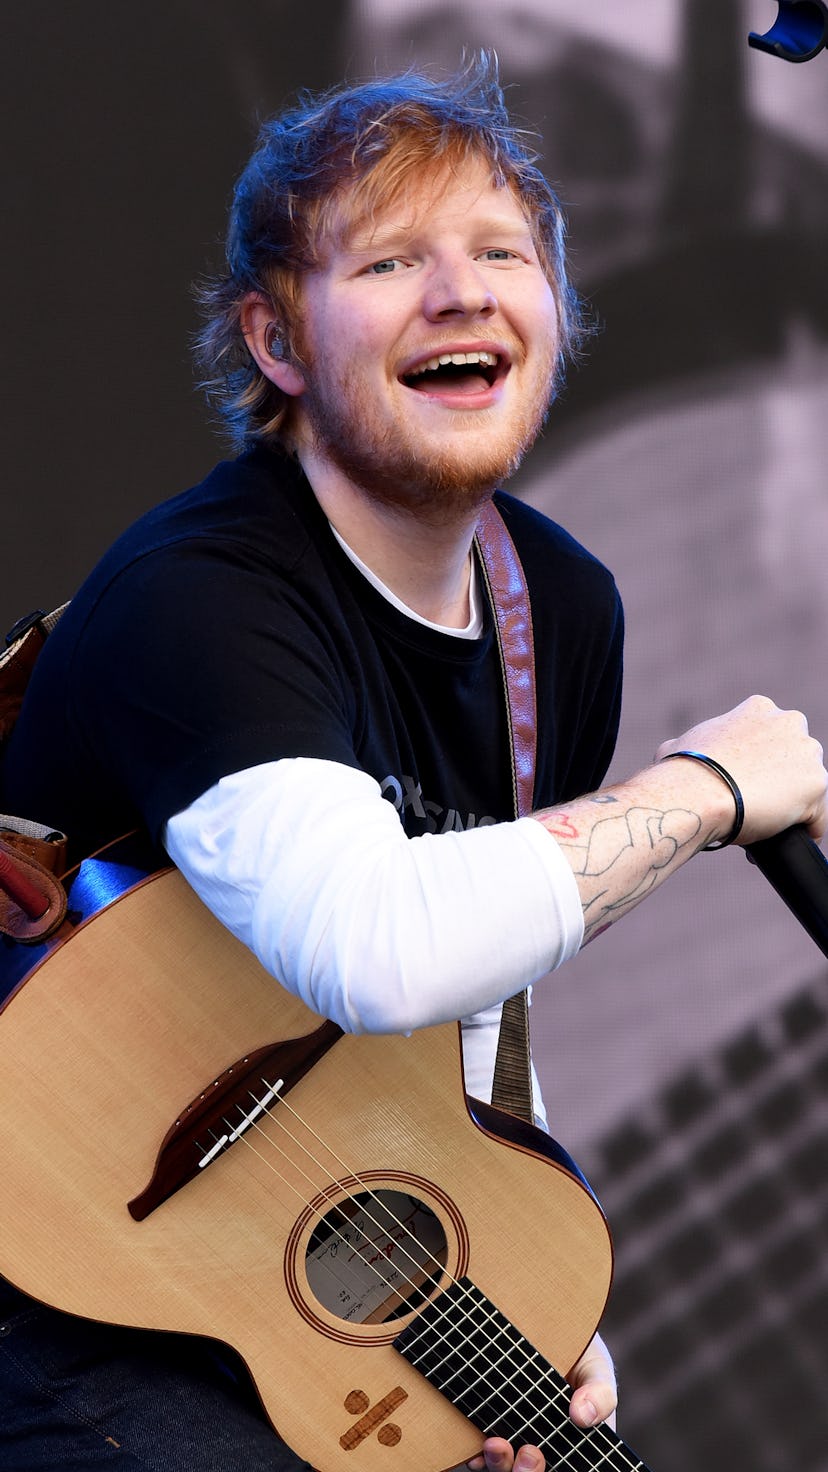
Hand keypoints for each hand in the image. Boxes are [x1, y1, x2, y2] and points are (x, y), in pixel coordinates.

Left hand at [465, 1332, 615, 1471]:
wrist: (546, 1329)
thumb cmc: (579, 1354)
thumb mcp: (596, 1370)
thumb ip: (600, 1393)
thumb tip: (582, 1415)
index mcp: (573, 1445)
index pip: (567, 1468)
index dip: (550, 1471)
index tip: (540, 1456)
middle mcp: (543, 1449)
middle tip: (530, 1454)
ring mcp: (515, 1440)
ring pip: (505, 1470)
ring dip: (499, 1465)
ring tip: (495, 1445)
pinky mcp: (490, 1428)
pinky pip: (480, 1457)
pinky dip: (476, 1458)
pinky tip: (474, 1450)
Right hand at [657, 695, 826, 844]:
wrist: (697, 794)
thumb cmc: (682, 771)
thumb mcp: (680, 745)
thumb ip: (693, 744)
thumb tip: (672, 751)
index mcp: (759, 709)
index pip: (773, 738)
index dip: (761, 762)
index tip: (747, 782)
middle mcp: (789, 723)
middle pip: (796, 759)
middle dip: (782, 780)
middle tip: (757, 804)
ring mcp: (807, 753)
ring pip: (810, 788)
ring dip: (795, 806)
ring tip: (770, 828)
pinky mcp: (817, 785)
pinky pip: (816, 816)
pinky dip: (806, 831)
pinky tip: (786, 840)